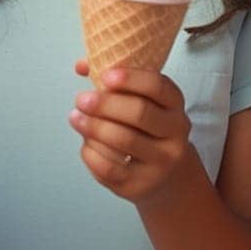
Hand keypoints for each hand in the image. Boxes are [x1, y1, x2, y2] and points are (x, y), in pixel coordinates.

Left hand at [69, 60, 194, 204]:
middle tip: (81, 99)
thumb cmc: (147, 129)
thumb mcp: (142, 102)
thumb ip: (114, 81)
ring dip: (93, 127)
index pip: (158, 86)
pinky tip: (85, 142)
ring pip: (124, 140)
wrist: (167, 176)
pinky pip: (110, 168)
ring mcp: (161, 162)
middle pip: (140, 113)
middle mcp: (175, 133)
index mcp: (175, 105)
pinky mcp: (141, 185)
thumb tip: (82, 65)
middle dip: (106, 104)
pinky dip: (91, 152)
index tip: (105, 76)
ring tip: (75, 117)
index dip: (131, 78)